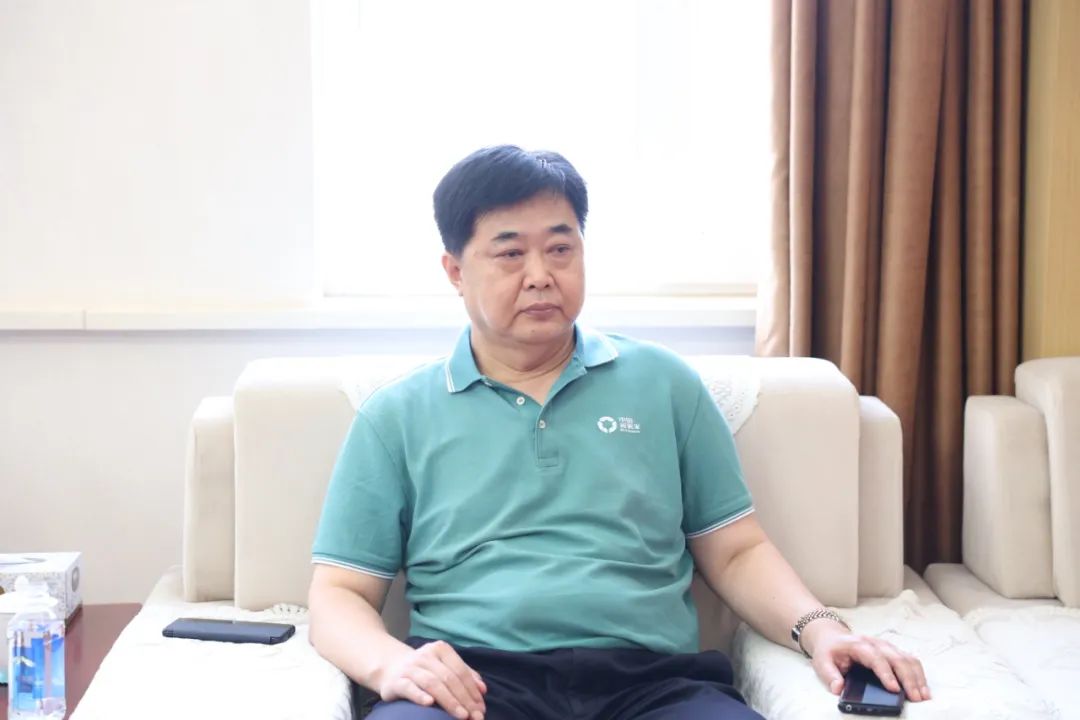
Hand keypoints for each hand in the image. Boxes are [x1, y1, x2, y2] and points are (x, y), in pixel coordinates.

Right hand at [377, 640, 487, 719]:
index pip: (460, 670)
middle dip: (465, 699)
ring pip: (432, 683)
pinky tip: (429, 704)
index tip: (481, 708)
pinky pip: (409, 688)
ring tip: (462, 715)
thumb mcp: (444, 666)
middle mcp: (425, 655)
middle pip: (449, 678)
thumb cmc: (425, 669)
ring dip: (449, 701)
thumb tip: (483, 689)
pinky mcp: (396, 681)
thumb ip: (464, 675)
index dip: (472, 690)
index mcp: (440, 649)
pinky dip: (420, 695)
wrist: (390, 668)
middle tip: (475, 716)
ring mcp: (410, 667)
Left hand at [802, 620, 930, 702]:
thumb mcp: (822, 662)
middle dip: (908, 679)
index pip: (875, 658)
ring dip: (917, 677)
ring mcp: (885, 646)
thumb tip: (838, 689)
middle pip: (896, 658)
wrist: (831, 636)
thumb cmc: (829, 651)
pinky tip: (923, 687)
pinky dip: (918, 673)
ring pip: (906, 658)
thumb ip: (829, 675)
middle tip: (916, 698)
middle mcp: (875, 643)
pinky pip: (909, 660)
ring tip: (923, 696)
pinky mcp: (892, 651)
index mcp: (857, 645)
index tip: (894, 689)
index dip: (886, 673)